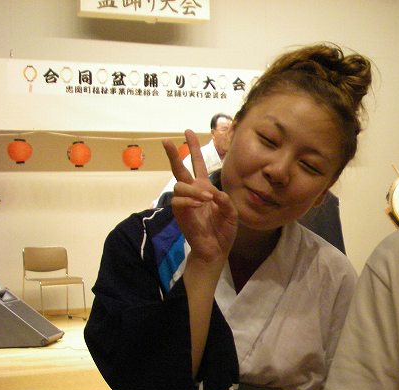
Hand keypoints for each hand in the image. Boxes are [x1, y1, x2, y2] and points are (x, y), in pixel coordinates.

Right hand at [161, 130, 236, 264]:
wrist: (216, 248)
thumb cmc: (223, 230)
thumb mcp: (231, 213)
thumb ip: (225, 201)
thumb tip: (213, 193)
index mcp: (205, 187)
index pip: (198, 164)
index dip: (193, 148)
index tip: (188, 132)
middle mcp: (193, 192)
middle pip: (180, 169)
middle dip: (174, 154)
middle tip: (167, 141)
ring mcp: (185, 203)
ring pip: (180, 185)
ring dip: (192, 189)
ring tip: (206, 198)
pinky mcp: (180, 214)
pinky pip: (178, 201)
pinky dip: (188, 201)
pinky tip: (199, 204)